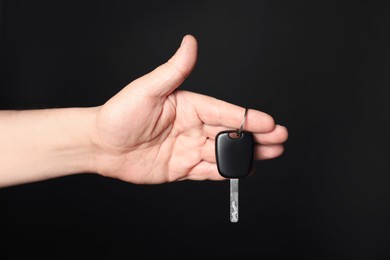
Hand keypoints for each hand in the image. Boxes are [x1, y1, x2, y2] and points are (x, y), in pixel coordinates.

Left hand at [92, 35, 287, 183]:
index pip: (224, 112)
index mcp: (189, 106)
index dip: (248, 118)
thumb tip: (190, 42)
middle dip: (256, 137)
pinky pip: (208, 172)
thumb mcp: (147, 89)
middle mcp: (192, 127)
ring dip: (247, 155)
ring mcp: (188, 149)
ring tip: (270, 154)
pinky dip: (226, 172)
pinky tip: (243, 171)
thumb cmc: (119, 115)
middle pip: (230, 133)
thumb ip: (173, 70)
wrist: (100, 145)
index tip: (269, 123)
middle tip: (279, 140)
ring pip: (223, 153)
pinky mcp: (181, 168)